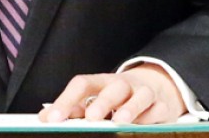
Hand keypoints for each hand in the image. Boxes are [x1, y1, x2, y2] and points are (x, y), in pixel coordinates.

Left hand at [39, 63, 187, 124]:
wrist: (157, 88)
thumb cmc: (119, 99)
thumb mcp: (96, 99)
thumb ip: (74, 109)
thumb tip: (45, 118)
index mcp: (103, 83)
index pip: (83, 84)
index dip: (66, 100)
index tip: (52, 119)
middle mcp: (124, 85)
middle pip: (114, 87)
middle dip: (103, 102)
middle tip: (91, 117)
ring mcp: (146, 94)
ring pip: (141, 95)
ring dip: (131, 108)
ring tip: (120, 120)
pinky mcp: (163, 106)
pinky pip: (159, 110)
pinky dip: (151, 117)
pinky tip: (143, 126)